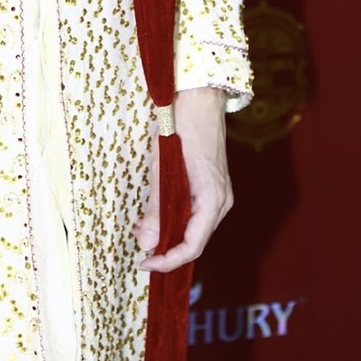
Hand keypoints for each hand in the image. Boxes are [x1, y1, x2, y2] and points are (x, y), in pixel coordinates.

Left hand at [133, 86, 231, 273]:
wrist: (200, 97)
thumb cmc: (182, 126)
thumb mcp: (163, 167)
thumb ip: (157, 206)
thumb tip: (147, 242)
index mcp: (213, 199)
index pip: (193, 246)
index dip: (168, 261)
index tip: (144, 263)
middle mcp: (221, 201)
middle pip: (195, 241)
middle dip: (165, 248)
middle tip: (138, 245)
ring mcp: (219, 194)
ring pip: (195, 228)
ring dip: (169, 233)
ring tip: (143, 228)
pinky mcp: (212, 186)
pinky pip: (195, 214)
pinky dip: (176, 219)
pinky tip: (157, 214)